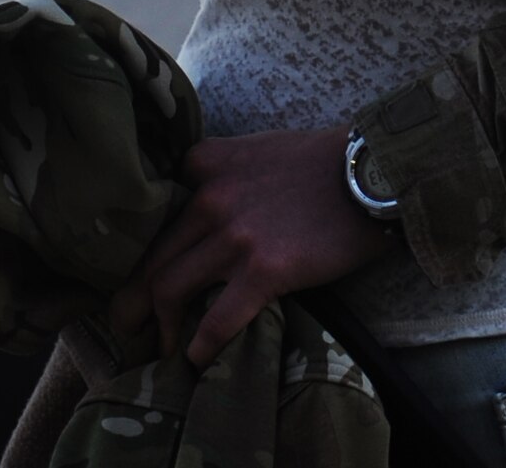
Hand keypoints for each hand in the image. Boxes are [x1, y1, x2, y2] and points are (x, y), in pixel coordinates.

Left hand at [113, 127, 390, 367]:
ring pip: (169, 290)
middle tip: (129, 321)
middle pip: (153, 257)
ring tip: (164, 343)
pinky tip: (195, 358)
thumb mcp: (263, 148)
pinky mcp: (264, 271)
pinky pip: (215, 321)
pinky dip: (198, 346)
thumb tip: (208, 208)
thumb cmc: (327, 159)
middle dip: (134, 296)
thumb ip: (226, 171)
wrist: (376, 171)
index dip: (143, 243)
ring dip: (161, 326)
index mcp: (210, 164)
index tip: (142, 266)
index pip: (155, 208)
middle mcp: (212, 198)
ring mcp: (235, 236)